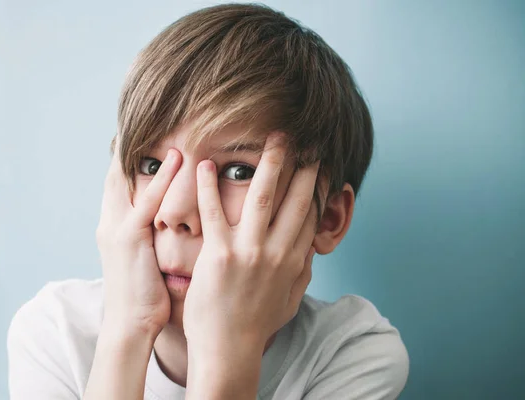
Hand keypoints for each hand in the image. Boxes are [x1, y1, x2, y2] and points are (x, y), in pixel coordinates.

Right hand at [96, 138, 181, 338]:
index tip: (140, 134)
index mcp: (114, 227)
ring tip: (165, 126)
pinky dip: (161, 178)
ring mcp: (117, 228)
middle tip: (143, 117)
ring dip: (145, 152)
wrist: (130, 325)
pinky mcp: (128, 239)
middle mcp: (110, 222)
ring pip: (128, 180)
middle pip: (115, 174)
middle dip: (126, 146)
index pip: (118, 184)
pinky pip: (147, 202)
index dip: (126, 157)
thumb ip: (147, 236)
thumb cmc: (142, 296)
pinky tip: (177, 159)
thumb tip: (162, 223)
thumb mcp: (142, 260)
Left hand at [183, 132, 318, 354]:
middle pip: (294, 198)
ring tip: (274, 138)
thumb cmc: (256, 324)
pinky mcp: (219, 255)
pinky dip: (209, 188)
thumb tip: (311, 249)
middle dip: (302, 164)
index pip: (310, 214)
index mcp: (293, 260)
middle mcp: (276, 251)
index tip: (320, 163)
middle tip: (304, 139)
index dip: (317, 186)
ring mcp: (248, 251)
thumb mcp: (290, 299)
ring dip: (270, 163)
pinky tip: (207, 165)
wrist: (229, 349)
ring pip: (263, 196)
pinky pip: (214, 213)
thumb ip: (302, 271)